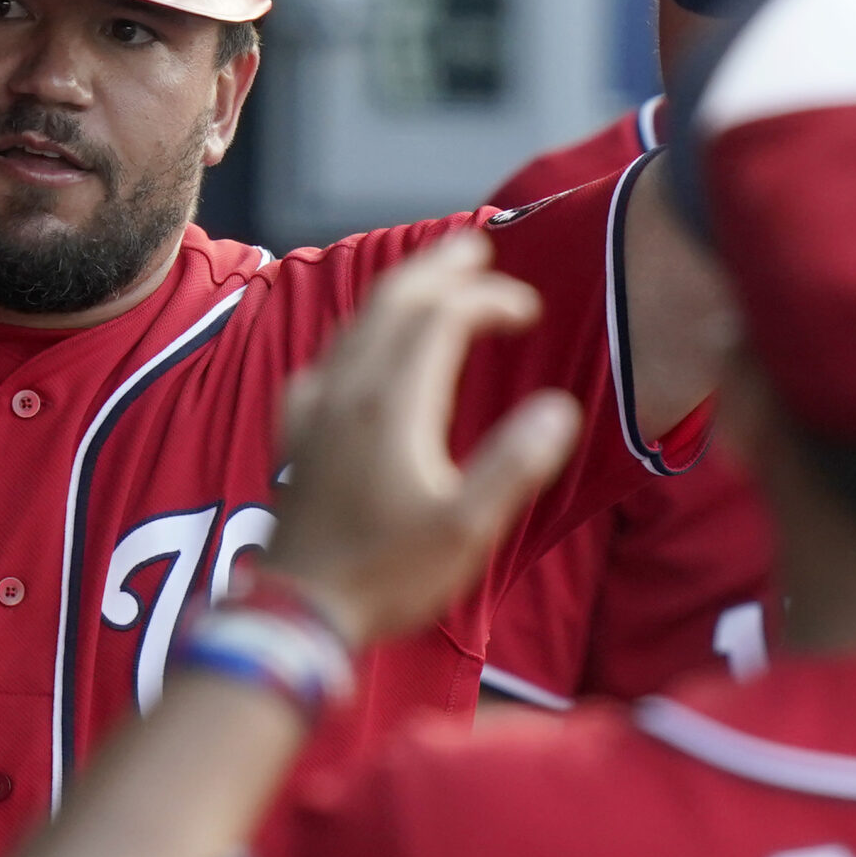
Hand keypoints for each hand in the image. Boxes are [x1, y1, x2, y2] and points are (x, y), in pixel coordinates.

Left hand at [261, 232, 582, 646]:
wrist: (300, 609)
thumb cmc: (389, 574)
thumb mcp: (468, 529)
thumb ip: (515, 464)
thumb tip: (560, 408)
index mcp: (392, 403)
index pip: (442, 318)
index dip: (488, 299)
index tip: (528, 309)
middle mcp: (347, 390)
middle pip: (391, 301)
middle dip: (437, 268)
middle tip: (476, 247)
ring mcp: (314, 407)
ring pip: (355, 322)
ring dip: (398, 291)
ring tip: (431, 280)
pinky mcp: (295, 432)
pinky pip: (325, 358)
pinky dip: (356, 333)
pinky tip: (359, 349)